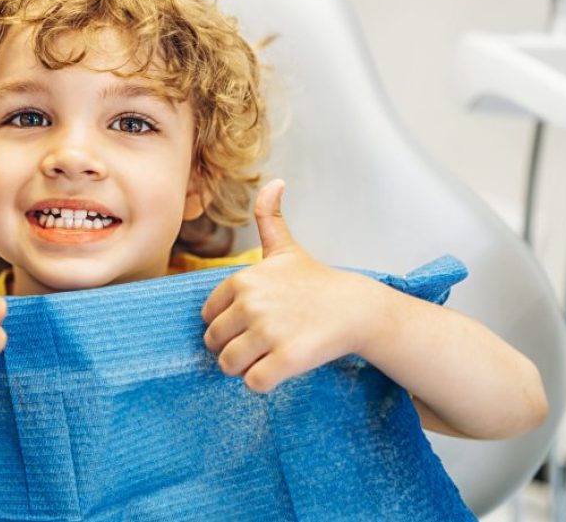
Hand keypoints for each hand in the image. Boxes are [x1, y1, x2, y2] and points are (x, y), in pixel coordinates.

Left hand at [200, 179, 377, 392]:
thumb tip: (275, 181)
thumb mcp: (287, 248)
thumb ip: (269, 218)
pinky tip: (279, 370)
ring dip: (245, 368)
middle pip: (215, 343)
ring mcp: (269, 331)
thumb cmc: (316, 282)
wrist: (357, 308)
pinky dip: (262, 383)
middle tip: (261, 344)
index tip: (252, 323)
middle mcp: (251, 304)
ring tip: (268, 357)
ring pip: (229, 365)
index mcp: (242, 280)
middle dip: (233, 349)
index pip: (208, 317)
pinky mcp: (287, 358)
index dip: (227, 325)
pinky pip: (253, 383)